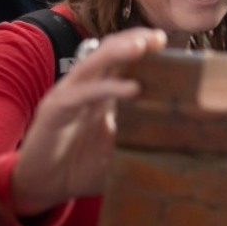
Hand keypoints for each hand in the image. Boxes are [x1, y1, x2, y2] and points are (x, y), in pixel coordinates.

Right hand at [11, 27, 167, 216]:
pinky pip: (83, 92)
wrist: (43, 187)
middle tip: (159, 38)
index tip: (169, 44)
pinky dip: (108, 88)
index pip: (124, 61)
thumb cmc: (82, 168)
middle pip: (110, 51)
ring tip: (143, 46)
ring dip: (119, 51)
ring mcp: (69, 94)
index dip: (145, 49)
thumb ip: (143, 139)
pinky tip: (133, 89)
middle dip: (135, 40)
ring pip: (94, 63)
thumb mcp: (121, 151)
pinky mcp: (56, 109)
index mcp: (103, 93)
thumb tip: (183, 141)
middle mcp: (86, 87)